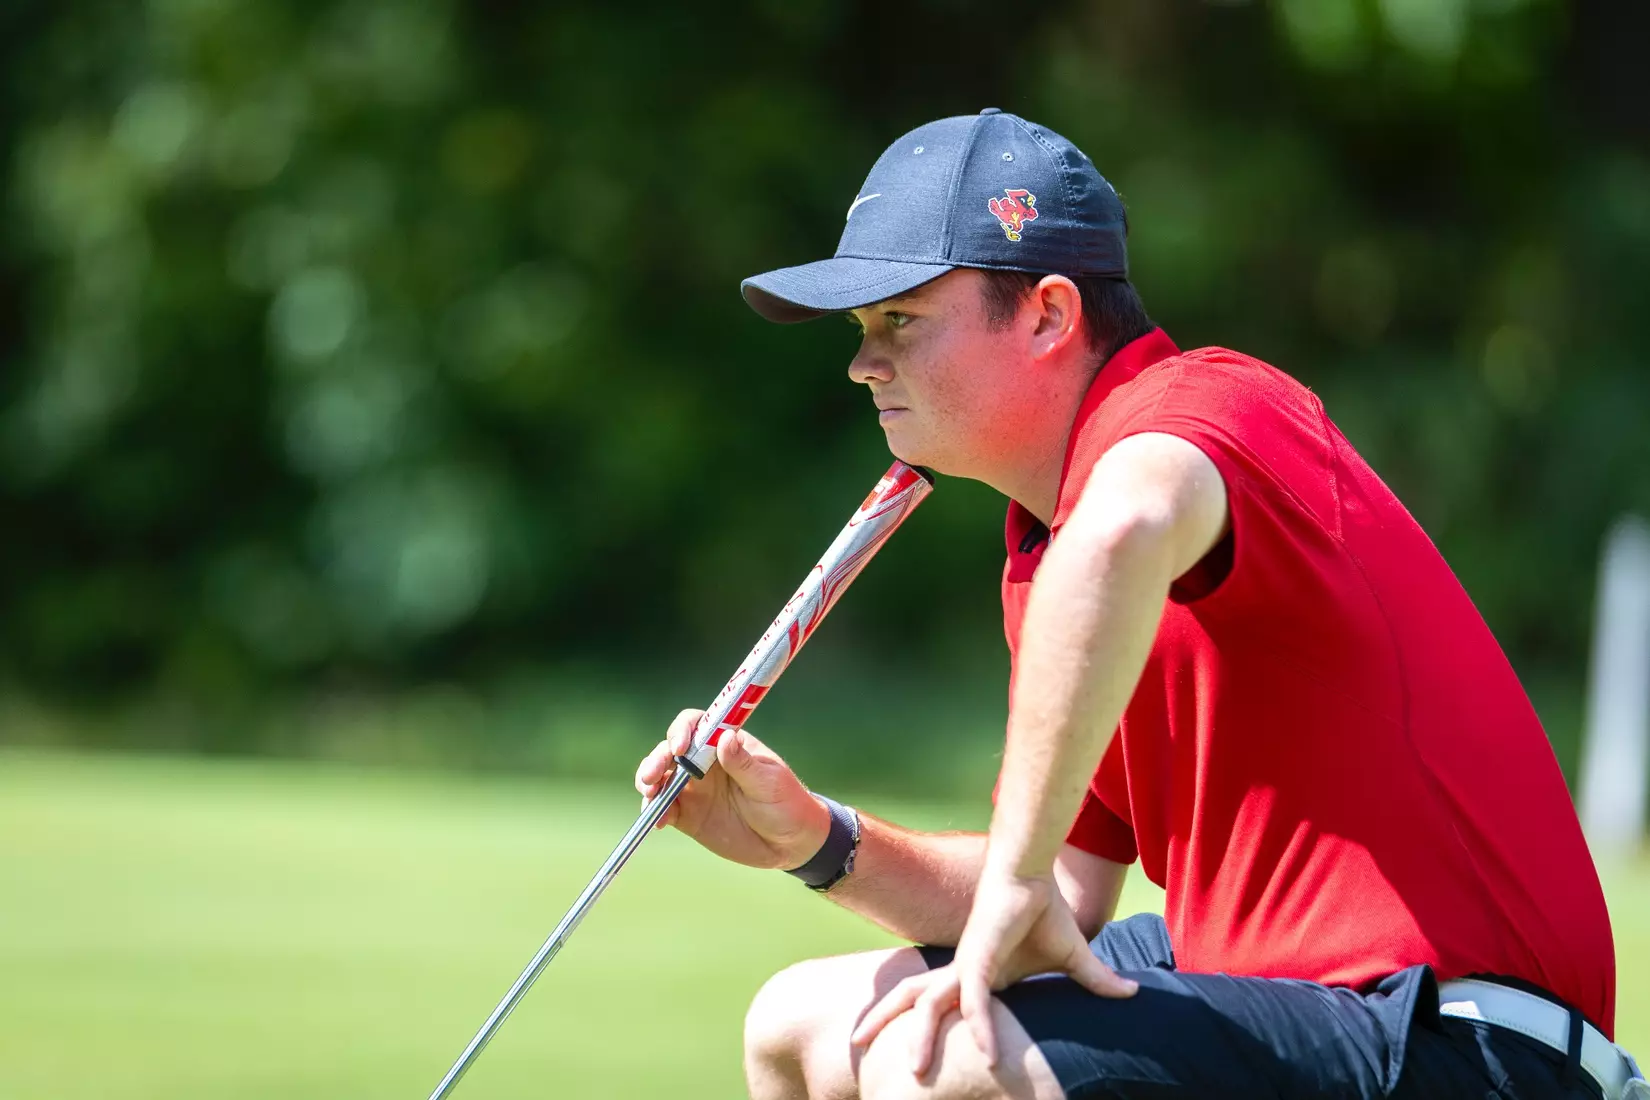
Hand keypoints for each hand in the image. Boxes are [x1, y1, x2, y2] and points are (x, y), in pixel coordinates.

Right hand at [634, 709, 829, 870]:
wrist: (790, 843)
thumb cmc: (787, 803)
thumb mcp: (770, 783)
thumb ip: (744, 764)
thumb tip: (725, 738)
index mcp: (726, 744)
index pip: (697, 725)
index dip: (683, 731)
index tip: (681, 748)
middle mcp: (705, 762)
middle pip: (671, 750)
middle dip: (657, 759)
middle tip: (652, 776)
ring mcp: (694, 789)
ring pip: (661, 777)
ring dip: (649, 782)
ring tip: (650, 795)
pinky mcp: (688, 815)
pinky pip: (664, 809)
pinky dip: (655, 812)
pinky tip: (658, 820)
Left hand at [851, 869, 1136, 1074]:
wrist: (1033, 872)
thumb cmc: (1042, 910)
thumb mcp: (1071, 958)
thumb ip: (1095, 980)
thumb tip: (1133, 994)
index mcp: (973, 976)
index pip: (940, 1006)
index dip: (925, 1029)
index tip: (913, 1058)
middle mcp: (961, 974)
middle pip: (913, 1003)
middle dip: (885, 1024)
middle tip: (858, 1049)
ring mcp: (966, 967)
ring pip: (929, 1006)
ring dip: (917, 1037)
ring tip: (912, 1072)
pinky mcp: (979, 958)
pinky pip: (975, 1000)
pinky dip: (979, 1026)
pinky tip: (987, 1054)